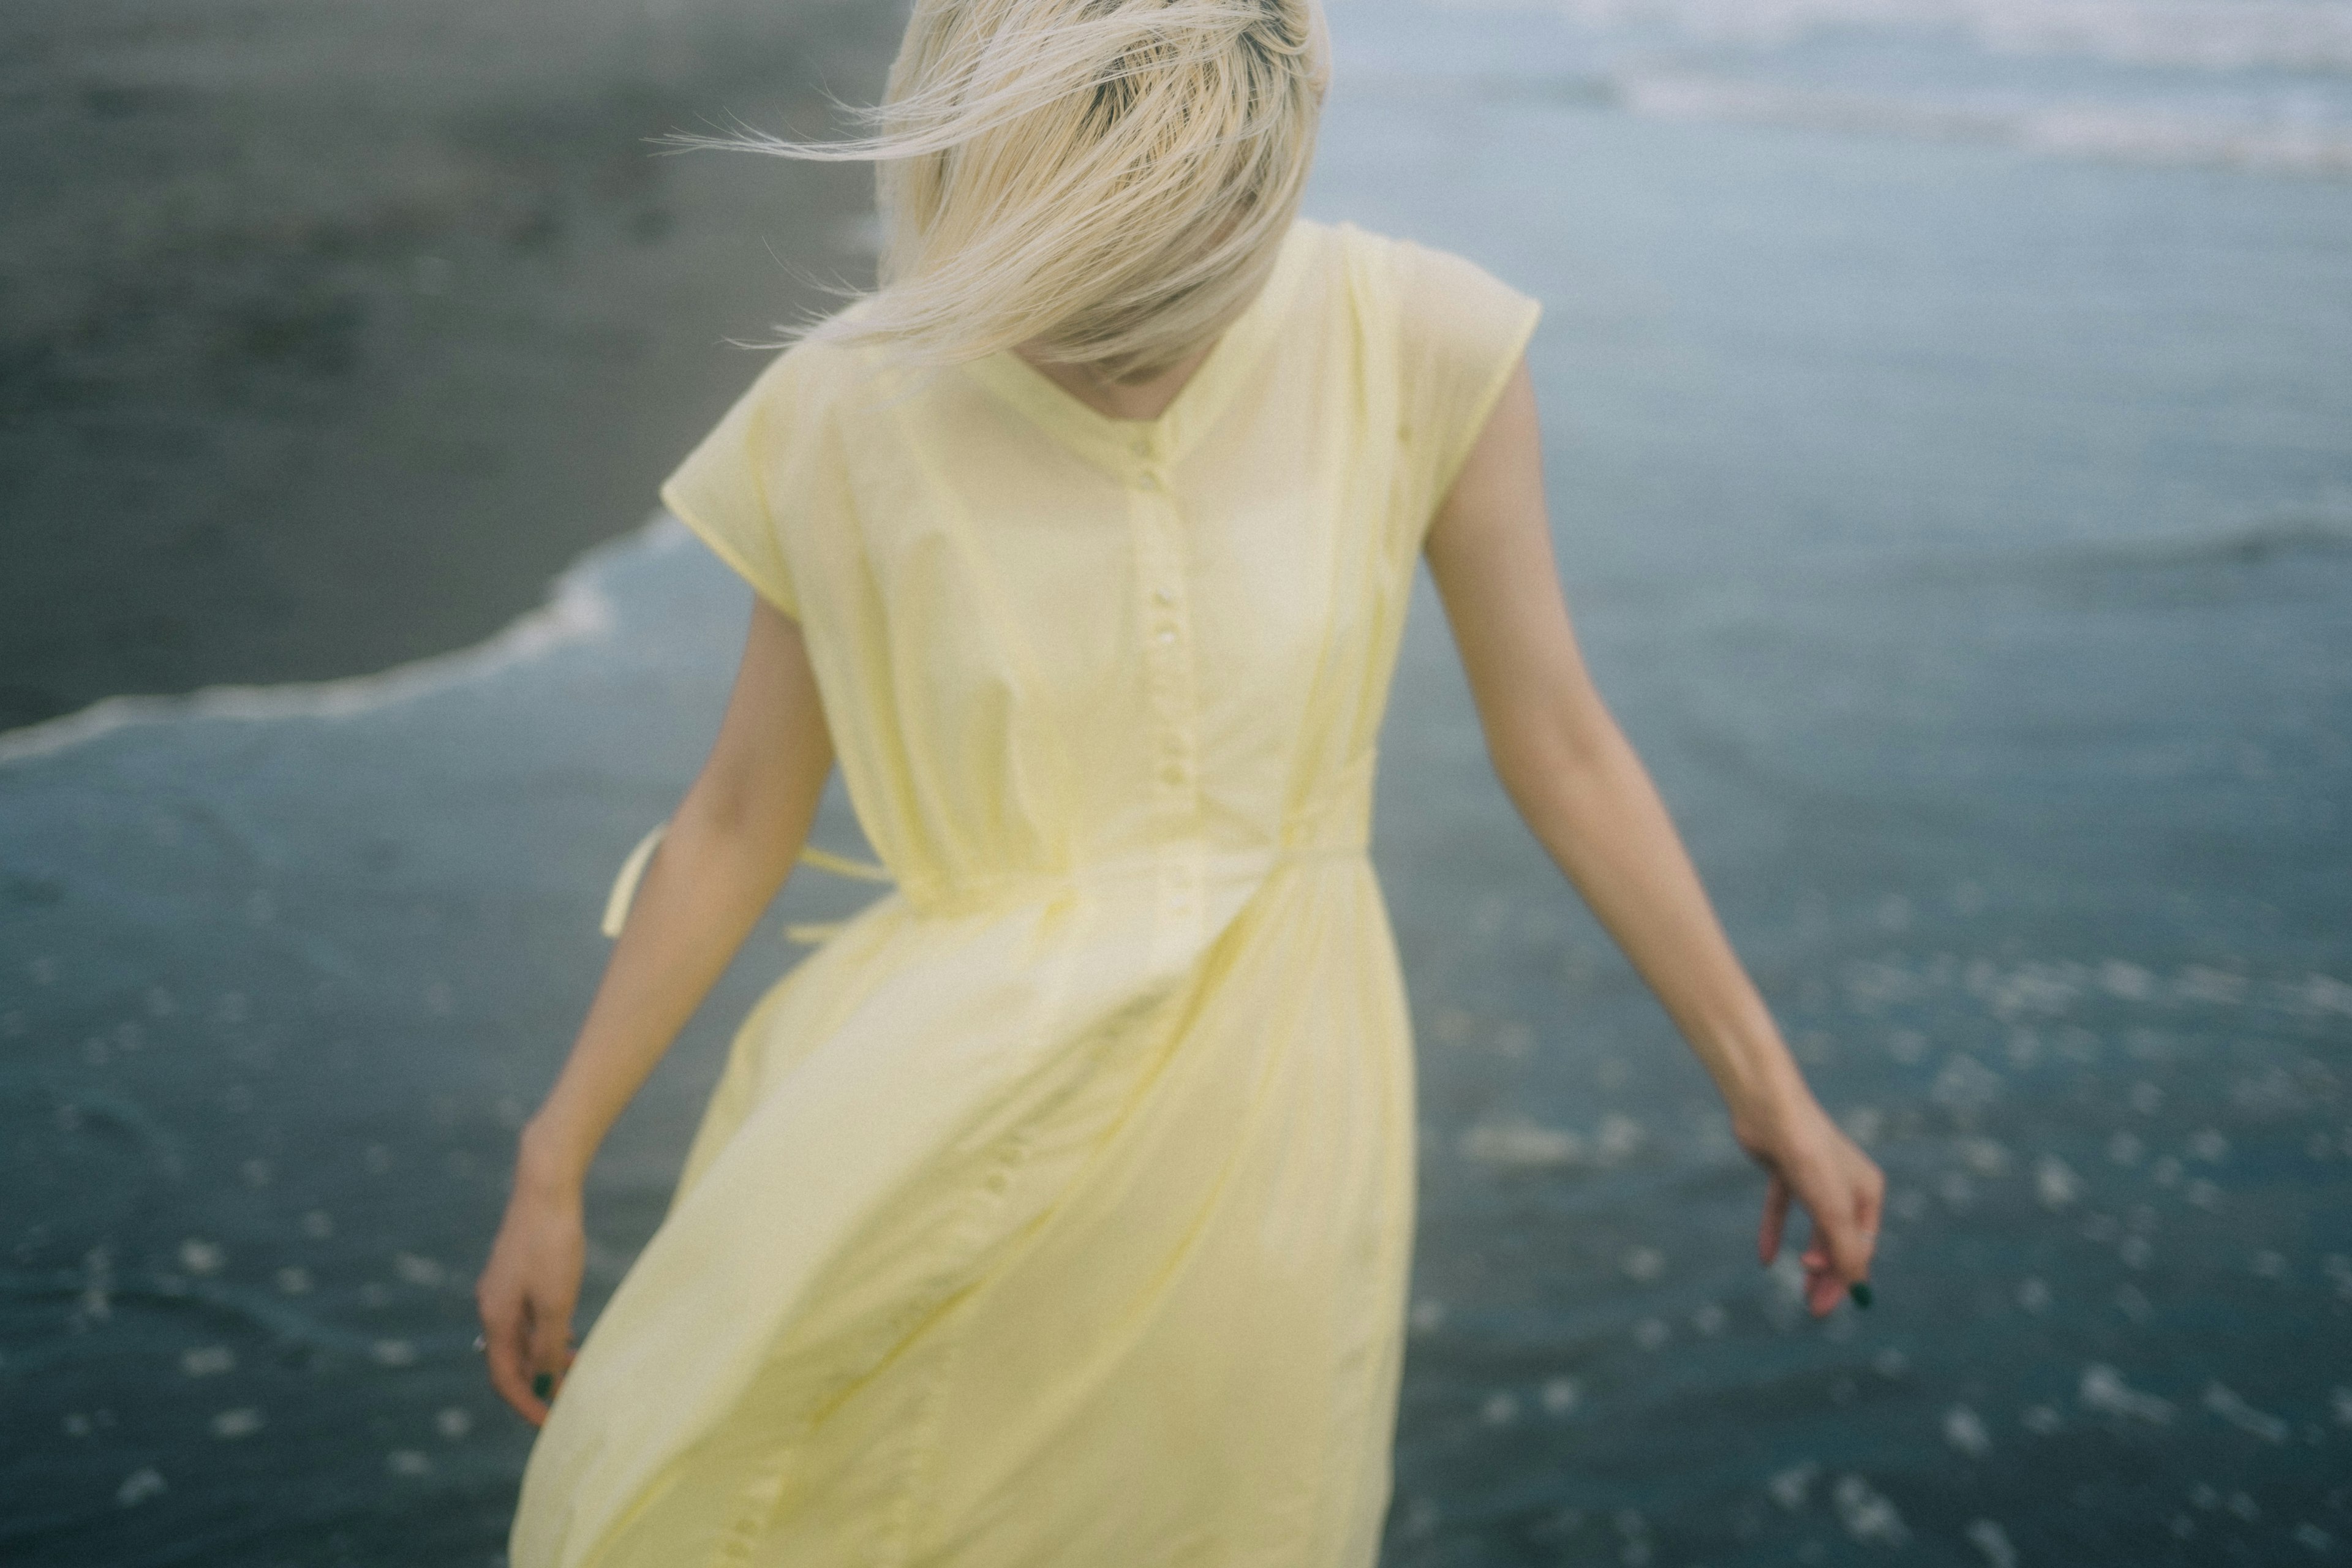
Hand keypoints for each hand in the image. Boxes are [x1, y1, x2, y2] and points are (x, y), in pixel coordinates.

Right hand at [475, 1166, 585, 1425]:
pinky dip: (545, 1336)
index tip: (551, 1426)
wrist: (546, 1184)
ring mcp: (502, 1289)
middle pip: (510, 1362)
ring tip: (576, 1373)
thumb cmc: (552, 1242)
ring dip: (544, 1361)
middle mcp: (491, 1307)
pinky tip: (568, 1338)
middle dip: (537, 1386)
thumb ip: (547, 1347)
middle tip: (568, 1404)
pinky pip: (527, 1319)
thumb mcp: (556, 1302)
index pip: (505, 1378)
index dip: (527, 1405)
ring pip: (520, 1339)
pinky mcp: (516, 1273)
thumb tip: (543, 1386)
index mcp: (495, 1318)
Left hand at [1737, 1096, 1884, 1316]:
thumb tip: (1857, 1287)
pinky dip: (1774, 1231)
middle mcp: (1846, 1184)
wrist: (1769, 1109)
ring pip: (1815, 1227)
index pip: (1862, 1246)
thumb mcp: (1831, 1210)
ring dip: (1809, 1257)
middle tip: (1812, 1305)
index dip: (1846, 1278)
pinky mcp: (1785, 1171)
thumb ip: (1844, 1250)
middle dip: (1828, 1273)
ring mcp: (1814, 1177)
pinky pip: (1782, 1209)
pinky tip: (1764, 1258)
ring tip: (1800, 1288)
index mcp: (1868, 1192)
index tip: (1826, 1305)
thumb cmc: (1809, 1156)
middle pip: (1840, 1239)